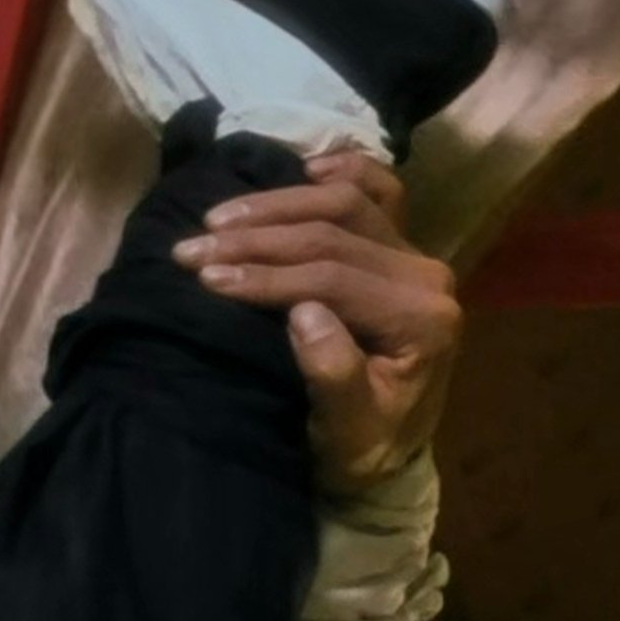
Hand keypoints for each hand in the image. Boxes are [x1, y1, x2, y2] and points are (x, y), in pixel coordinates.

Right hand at [174, 152, 464, 493]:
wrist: (391, 453)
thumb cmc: (365, 448)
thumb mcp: (350, 434)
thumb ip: (336, 377)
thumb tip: (304, 313)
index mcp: (423, 320)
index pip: (333, 278)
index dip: (266, 274)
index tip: (205, 277)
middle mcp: (428, 277)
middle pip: (336, 231)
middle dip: (257, 236)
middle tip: (191, 248)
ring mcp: (416, 257)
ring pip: (348, 202)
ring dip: (278, 204)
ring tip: (216, 219)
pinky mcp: (401, 249)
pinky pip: (381, 191)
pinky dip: (342, 172)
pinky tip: (302, 167)